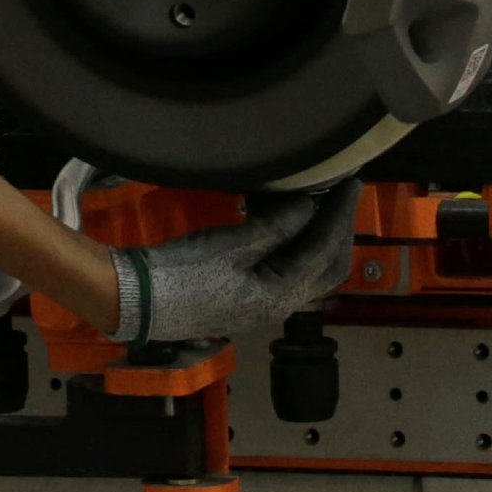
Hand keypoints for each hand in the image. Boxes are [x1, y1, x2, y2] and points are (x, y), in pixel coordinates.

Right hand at [110, 184, 359, 345]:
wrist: (139, 300)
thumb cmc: (184, 273)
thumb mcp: (232, 244)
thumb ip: (276, 227)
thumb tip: (309, 206)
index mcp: (280, 297)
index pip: (325, 253)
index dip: (341, 216)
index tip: (352, 184)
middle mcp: (279, 307)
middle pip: (326, 271)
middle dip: (338, 232)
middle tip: (341, 196)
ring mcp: (262, 306)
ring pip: (308, 273)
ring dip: (317, 239)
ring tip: (315, 204)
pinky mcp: (246, 299)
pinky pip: (285, 273)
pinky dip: (293, 247)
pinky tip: (280, 222)